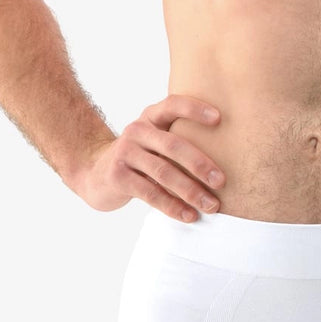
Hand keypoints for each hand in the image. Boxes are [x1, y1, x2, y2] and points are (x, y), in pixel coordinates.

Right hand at [70, 95, 226, 220]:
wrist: (95, 173)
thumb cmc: (140, 158)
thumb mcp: (155, 142)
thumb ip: (179, 141)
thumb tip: (225, 160)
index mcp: (150, 117)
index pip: (172, 105)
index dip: (195, 109)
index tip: (220, 119)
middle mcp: (136, 130)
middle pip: (173, 145)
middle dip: (200, 164)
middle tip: (221, 181)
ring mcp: (125, 153)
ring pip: (163, 173)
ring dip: (191, 191)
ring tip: (211, 206)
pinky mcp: (118, 176)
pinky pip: (150, 193)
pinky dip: (173, 206)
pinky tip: (189, 216)